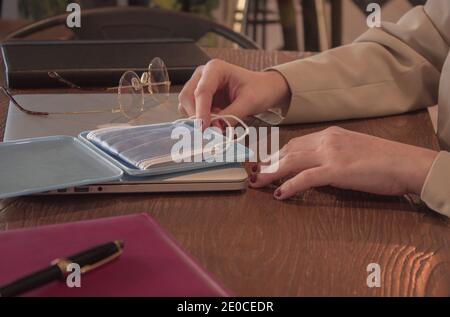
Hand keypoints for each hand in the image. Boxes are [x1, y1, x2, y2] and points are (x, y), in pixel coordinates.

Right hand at [178, 59, 290, 127]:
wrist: (266, 89)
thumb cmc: (260, 89)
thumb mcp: (249, 102)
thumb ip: (231, 115)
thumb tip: (215, 130)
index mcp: (215, 68)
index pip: (201, 91)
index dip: (201, 112)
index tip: (204, 128)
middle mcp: (203, 75)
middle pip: (187, 97)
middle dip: (196, 116)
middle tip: (210, 132)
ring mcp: (199, 86)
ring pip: (186, 106)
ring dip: (198, 119)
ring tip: (217, 124)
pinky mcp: (201, 99)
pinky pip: (192, 112)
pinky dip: (201, 120)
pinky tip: (216, 122)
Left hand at [250, 127, 437, 199]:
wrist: (406, 162)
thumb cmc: (383, 160)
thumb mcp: (352, 151)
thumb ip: (331, 156)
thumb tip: (315, 169)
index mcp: (330, 135)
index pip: (295, 143)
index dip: (276, 154)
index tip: (264, 163)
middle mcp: (326, 140)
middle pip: (288, 151)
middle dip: (267, 163)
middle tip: (253, 174)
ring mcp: (330, 153)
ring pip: (291, 161)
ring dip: (270, 173)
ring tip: (257, 183)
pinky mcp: (336, 170)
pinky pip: (305, 178)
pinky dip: (290, 185)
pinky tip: (279, 193)